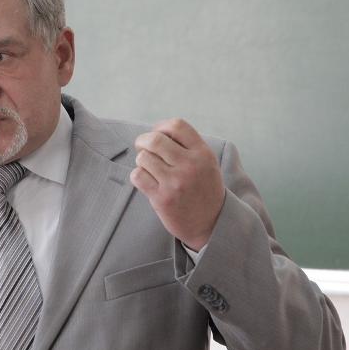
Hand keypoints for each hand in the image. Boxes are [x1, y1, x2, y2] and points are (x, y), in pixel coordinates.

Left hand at [130, 118, 225, 250]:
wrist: (211, 224)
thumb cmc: (204, 190)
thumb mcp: (206, 163)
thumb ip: (188, 146)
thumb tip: (157, 131)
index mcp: (202, 153)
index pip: (176, 125)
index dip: (161, 127)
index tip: (157, 135)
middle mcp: (190, 165)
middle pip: (155, 139)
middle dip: (142, 141)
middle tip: (142, 148)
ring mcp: (176, 182)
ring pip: (143, 157)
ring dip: (141, 161)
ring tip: (149, 168)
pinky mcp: (163, 198)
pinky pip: (138, 176)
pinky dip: (137, 176)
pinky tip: (146, 180)